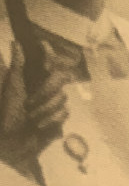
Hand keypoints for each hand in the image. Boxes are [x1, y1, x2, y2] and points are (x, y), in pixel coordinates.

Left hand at [0, 43, 68, 176]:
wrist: (10, 143)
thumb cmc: (6, 115)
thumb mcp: (11, 88)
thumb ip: (17, 66)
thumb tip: (16, 42)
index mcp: (32, 79)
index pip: (48, 61)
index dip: (49, 56)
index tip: (43, 53)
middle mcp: (44, 88)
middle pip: (61, 77)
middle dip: (46, 91)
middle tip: (30, 102)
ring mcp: (53, 103)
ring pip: (62, 97)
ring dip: (44, 109)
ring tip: (32, 118)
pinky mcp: (59, 118)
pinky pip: (64, 112)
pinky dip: (50, 120)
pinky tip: (39, 125)